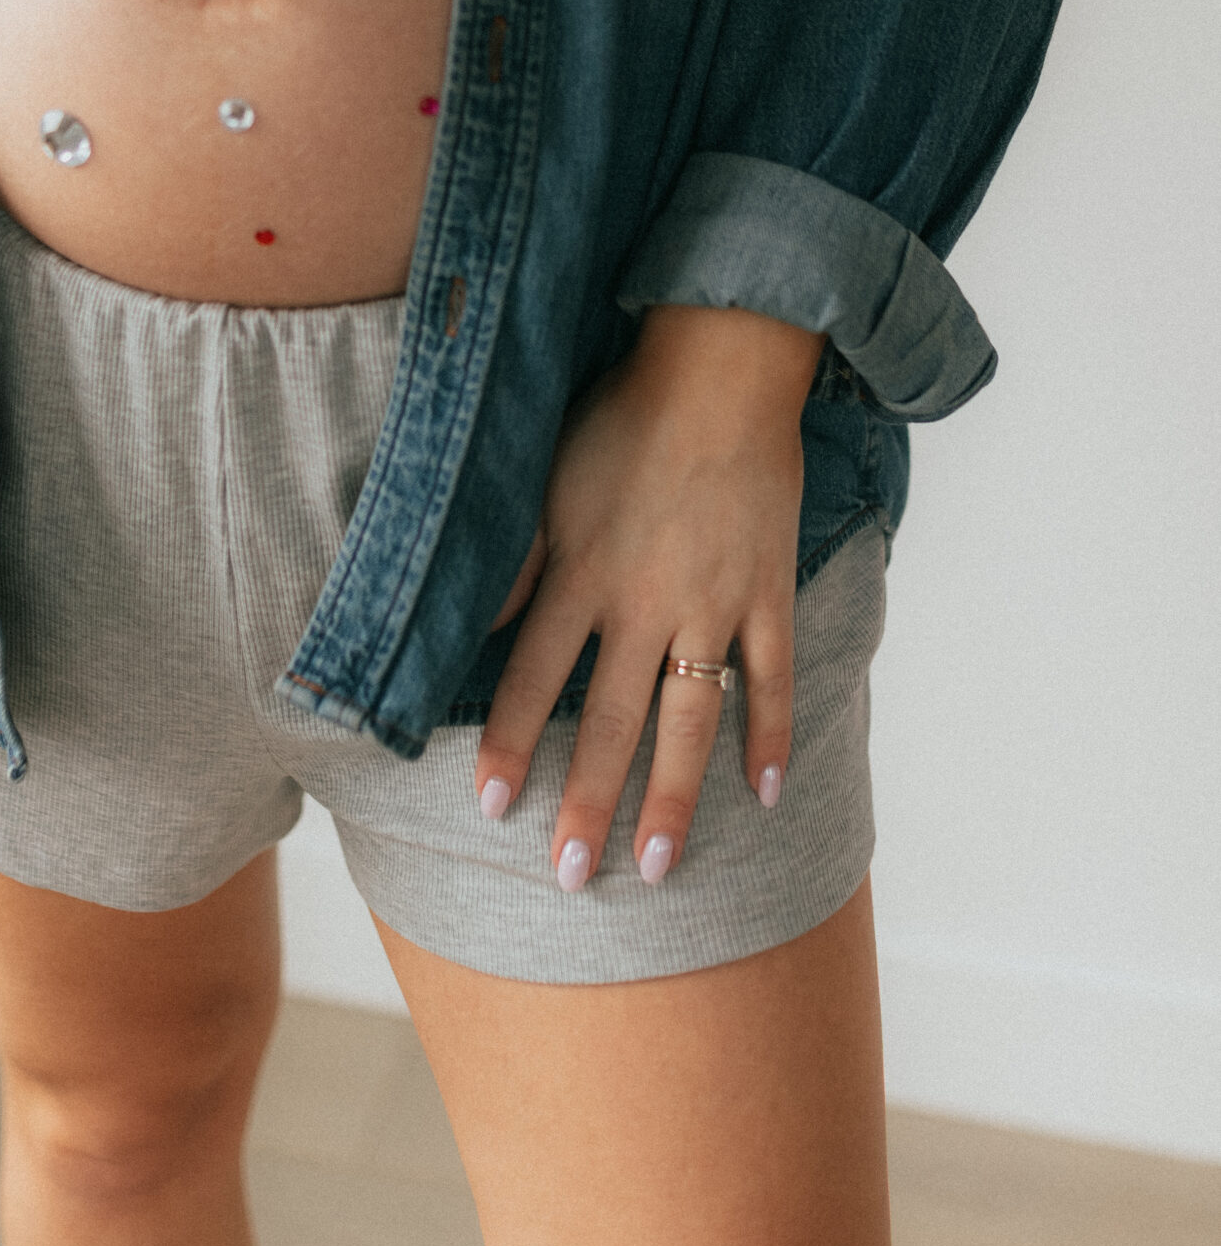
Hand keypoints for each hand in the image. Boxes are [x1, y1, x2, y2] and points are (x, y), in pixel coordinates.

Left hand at [474, 304, 820, 889]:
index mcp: (581, 571)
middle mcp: (643, 600)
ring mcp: (712, 603)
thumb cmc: (622, 417)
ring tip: (656, 866)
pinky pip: (772, 678)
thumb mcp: (544, 477)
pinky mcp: (769, 593)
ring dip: (672, 799)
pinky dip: (771, 735)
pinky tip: (767, 794)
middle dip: (585, 803)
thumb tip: (472, 621)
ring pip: (689, 721)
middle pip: (607, 721)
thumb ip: (513, 558)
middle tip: (570, 877)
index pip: (531, 676)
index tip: (487, 807)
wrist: (720, 368)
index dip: (505, 743)